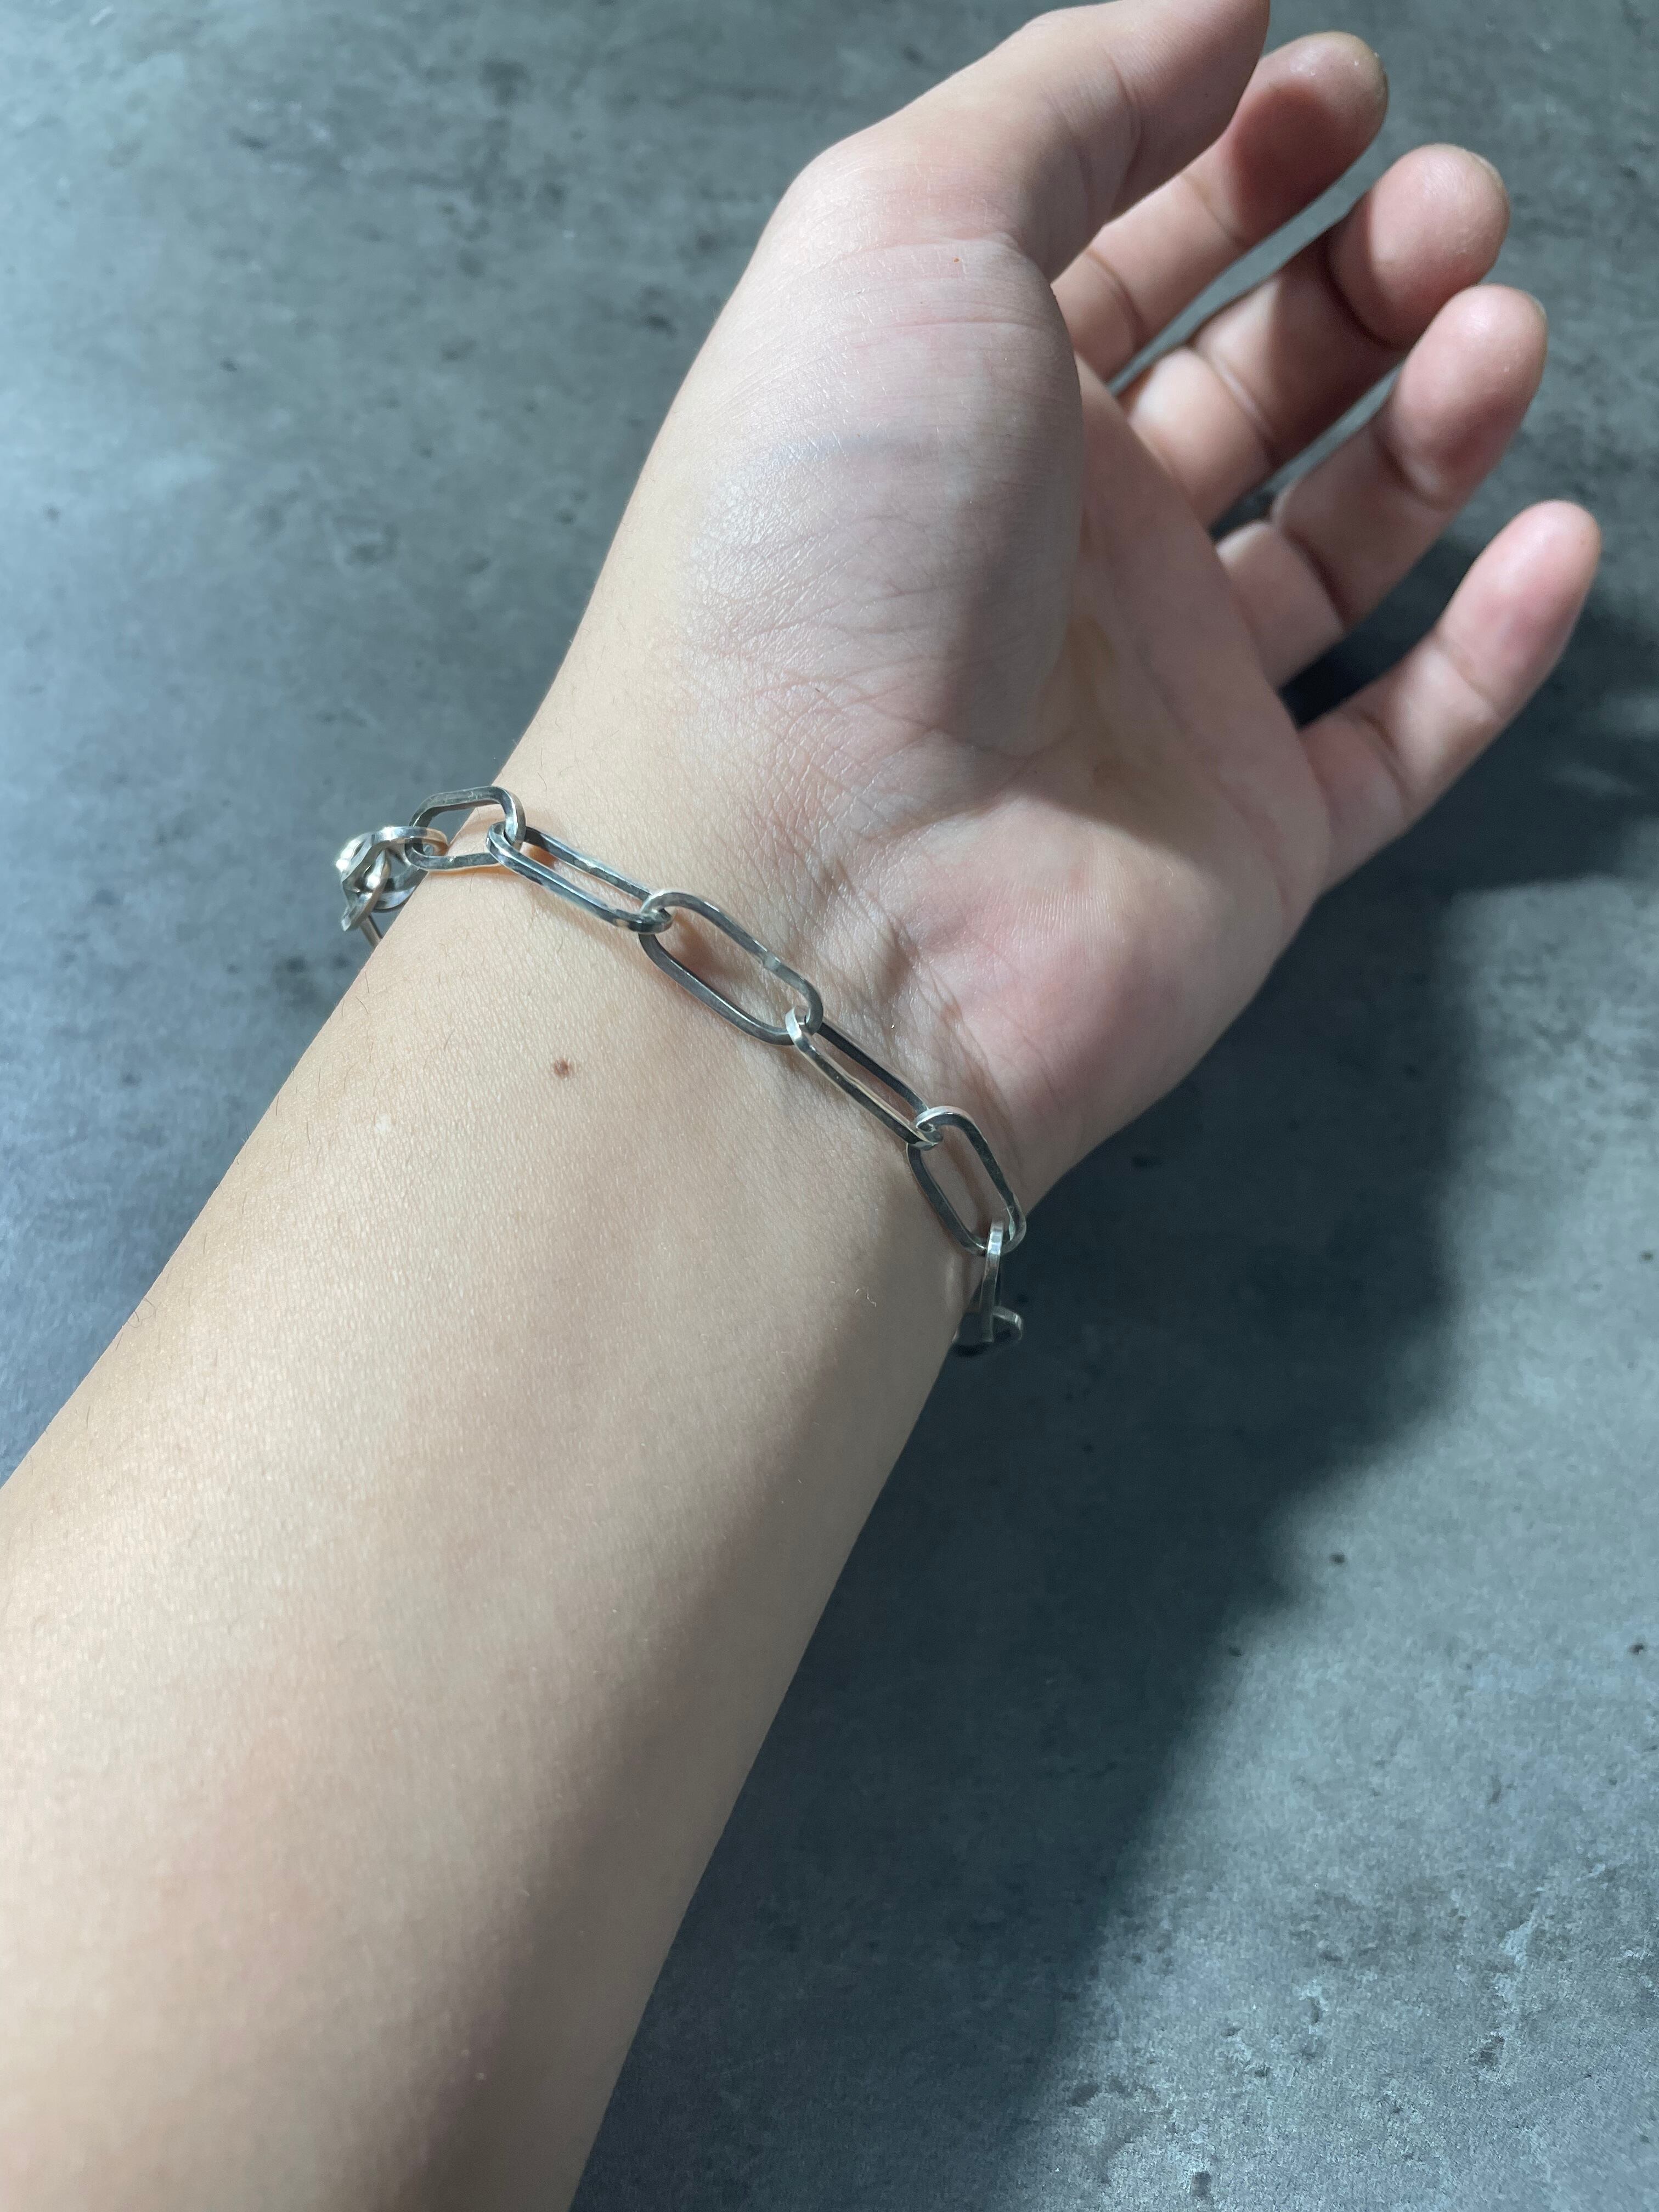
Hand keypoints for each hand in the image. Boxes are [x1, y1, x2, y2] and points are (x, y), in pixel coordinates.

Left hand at [526, 0, 1598, 1205]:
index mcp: (963, 407)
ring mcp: (1157, 705)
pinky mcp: (1246, 845)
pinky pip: (1396, 741)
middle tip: (1448, 209)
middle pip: (1254, 382)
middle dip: (1366, 274)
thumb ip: (1063, 103)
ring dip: (1438, 423)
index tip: (1341, 86)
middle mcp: (1060, 552)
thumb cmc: (826, 539)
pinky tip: (1551, 539)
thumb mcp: (900, 233)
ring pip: (1340, 544)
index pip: (1127, 254)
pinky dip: (1490, 651)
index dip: (1240, 154)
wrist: (810, 882)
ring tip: (1492, 328)